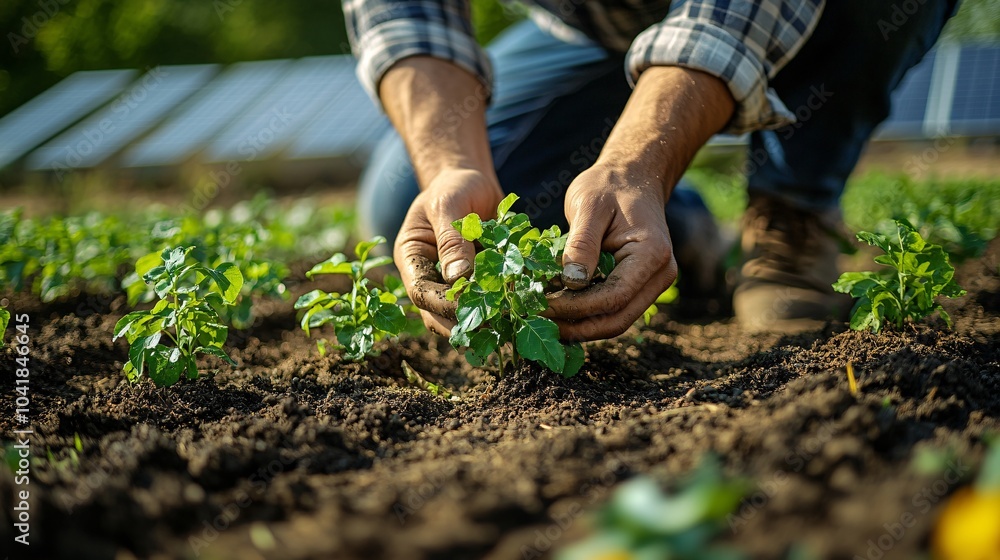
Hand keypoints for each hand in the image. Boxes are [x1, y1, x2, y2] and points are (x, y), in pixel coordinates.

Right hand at [394, 168, 503, 334]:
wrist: (472, 180)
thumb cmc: (453, 187)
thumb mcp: (449, 205)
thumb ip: (452, 239)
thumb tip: (457, 277)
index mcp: (411, 256)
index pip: (420, 291)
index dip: (441, 304)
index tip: (469, 308)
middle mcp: (428, 274)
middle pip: (436, 313)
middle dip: (461, 321)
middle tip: (492, 324)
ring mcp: (450, 282)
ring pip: (458, 314)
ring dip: (481, 320)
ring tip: (507, 322)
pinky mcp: (474, 282)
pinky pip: (483, 302)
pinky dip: (500, 306)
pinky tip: (519, 307)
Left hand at [545, 164, 676, 340]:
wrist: (632, 178)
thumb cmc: (609, 185)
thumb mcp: (589, 205)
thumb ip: (581, 243)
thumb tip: (571, 282)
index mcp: (652, 254)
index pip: (614, 297)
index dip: (576, 308)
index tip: (542, 306)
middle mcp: (660, 275)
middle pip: (617, 319)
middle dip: (576, 326)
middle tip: (538, 320)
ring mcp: (652, 284)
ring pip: (614, 321)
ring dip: (578, 325)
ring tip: (543, 317)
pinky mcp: (637, 287)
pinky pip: (611, 310)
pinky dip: (584, 314)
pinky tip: (556, 308)